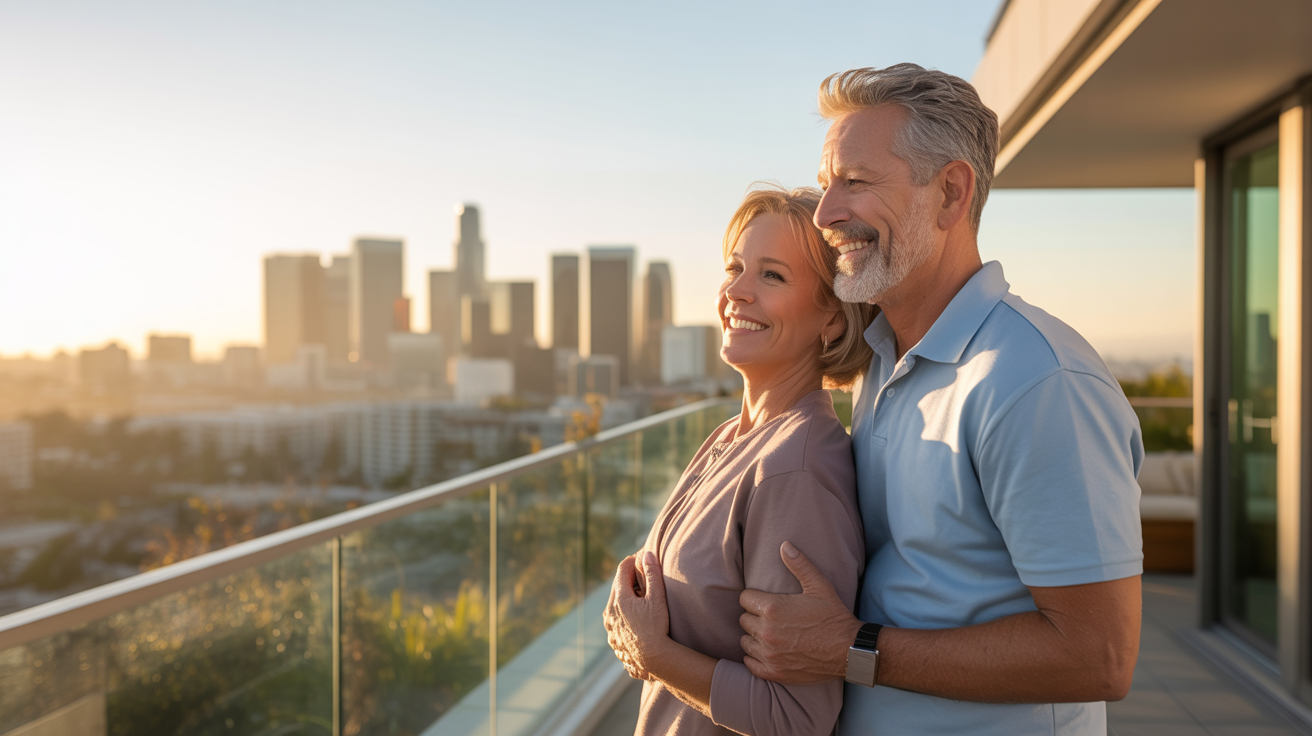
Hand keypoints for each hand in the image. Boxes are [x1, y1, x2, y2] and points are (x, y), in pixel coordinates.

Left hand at [604, 551, 670, 679]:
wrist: (652, 658)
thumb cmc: (657, 627)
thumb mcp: (657, 598)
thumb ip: (652, 574)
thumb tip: (646, 554)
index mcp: (619, 599)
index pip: (622, 570)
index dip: (632, 561)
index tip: (640, 558)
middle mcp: (609, 611)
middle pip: (616, 586)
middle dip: (628, 578)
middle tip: (640, 574)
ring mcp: (609, 626)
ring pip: (614, 604)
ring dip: (624, 597)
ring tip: (639, 597)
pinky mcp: (613, 638)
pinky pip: (615, 619)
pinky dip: (623, 613)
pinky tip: (634, 618)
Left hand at [739, 541, 862, 684]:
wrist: (848, 651)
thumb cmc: (833, 616)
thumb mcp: (819, 586)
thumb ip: (799, 565)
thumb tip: (785, 545)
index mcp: (772, 608)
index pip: (744, 599)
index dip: (755, 598)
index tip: (767, 601)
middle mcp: (766, 632)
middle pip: (744, 620)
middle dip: (755, 617)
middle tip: (772, 618)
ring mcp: (768, 654)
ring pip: (745, 641)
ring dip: (754, 637)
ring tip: (771, 634)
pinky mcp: (773, 672)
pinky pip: (750, 663)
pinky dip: (756, 658)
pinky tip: (768, 651)